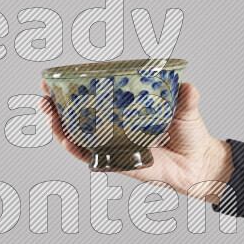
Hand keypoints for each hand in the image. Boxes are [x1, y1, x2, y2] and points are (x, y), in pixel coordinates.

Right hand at [39, 81, 233, 197]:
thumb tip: (187, 86)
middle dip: (55, 108)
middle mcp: (113, 128)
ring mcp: (113, 145)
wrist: (199, 163)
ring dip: (60, 127)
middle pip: (76, 118)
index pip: (92, 98)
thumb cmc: (190, 133)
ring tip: (50, 116)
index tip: (52, 80)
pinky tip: (68, 139)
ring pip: (78, 137)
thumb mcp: (185, 109)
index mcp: (123, 111)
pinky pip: (93, 157)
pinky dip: (78, 149)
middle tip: (44, 98)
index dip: (70, 90)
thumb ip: (185, 98)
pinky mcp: (117, 162)